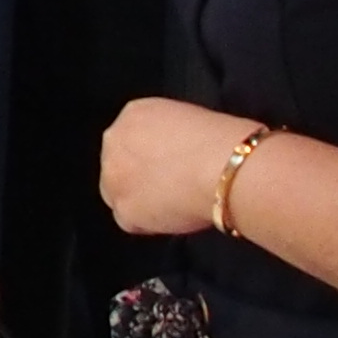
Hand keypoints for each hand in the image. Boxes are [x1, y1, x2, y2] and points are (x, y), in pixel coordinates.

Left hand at [104, 99, 261, 237]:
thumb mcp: (188, 119)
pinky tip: (173, 216)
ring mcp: (113, 177)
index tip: (169, 165)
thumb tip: (173, 151)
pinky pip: (130, 221)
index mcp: (133, 114)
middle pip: (119, 165)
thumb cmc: (219, 141)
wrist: (225, 169)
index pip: (131, 138)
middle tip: (170, 186)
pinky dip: (149, 223)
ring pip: (119, 194)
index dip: (151, 156)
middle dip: (139, 177)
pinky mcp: (122, 209)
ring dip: (141, 200)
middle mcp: (114, 141)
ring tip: (174, 202)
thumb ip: (168, 134)